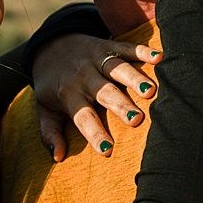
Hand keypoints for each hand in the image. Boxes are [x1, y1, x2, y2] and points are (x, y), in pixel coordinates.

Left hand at [31, 35, 161, 160]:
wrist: (49, 45)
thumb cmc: (52, 85)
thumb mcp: (44, 109)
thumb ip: (49, 133)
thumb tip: (57, 157)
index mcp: (68, 95)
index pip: (82, 117)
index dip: (94, 133)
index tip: (108, 150)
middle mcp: (84, 77)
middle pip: (105, 92)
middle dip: (121, 105)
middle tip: (136, 119)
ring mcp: (96, 59)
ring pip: (117, 69)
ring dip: (134, 78)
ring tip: (151, 91)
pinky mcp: (107, 45)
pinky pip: (126, 48)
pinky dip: (142, 51)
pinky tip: (158, 58)